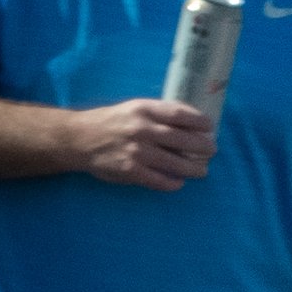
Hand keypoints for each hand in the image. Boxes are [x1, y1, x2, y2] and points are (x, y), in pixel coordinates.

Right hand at [79, 98, 213, 189]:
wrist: (79, 138)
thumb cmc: (111, 122)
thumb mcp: (133, 109)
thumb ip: (157, 114)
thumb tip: (189, 122)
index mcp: (143, 109)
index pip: (179, 114)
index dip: (198, 121)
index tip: (210, 127)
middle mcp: (141, 129)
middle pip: (182, 139)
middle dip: (201, 146)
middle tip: (212, 150)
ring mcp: (137, 151)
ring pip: (175, 163)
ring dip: (193, 168)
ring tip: (202, 170)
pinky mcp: (131, 171)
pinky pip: (159, 180)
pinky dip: (172, 183)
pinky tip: (180, 183)